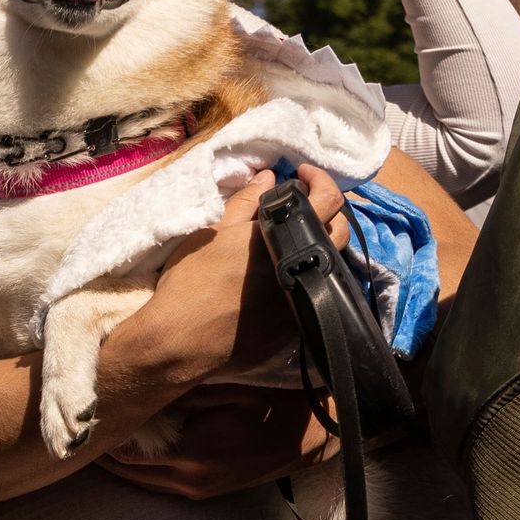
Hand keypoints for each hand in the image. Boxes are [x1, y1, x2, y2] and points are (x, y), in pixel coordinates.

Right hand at [98, 168, 346, 412]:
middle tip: (303, 209)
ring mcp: (302, 301)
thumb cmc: (189, 283)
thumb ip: (245, 204)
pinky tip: (281, 280)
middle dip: (328, 213)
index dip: (321, 180)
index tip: (304, 176)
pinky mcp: (296, 329)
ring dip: (318, 246)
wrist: (180, 343)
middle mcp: (301, 269)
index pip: (326, 200)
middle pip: (339, 232)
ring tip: (293, 242)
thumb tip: (269, 177)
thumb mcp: (212, 234)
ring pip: (330, 265)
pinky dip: (304, 279)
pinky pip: (313, 294)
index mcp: (282, 239)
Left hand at [100, 386, 329, 499]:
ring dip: (114, 460)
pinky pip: (154, 483)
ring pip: (136, 480)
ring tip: (90, 436)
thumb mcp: (230, 389)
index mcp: (193, 452)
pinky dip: (134, 467)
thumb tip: (142, 383)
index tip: (86, 408)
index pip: (127, 447)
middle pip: (124, 468)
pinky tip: (121, 449)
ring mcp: (194, 491)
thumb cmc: (273, 405)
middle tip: (76, 425)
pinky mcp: (200, 493)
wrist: (308, 440)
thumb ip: (185, 390)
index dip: (103, 430)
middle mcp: (188, 480)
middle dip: (101, 447)